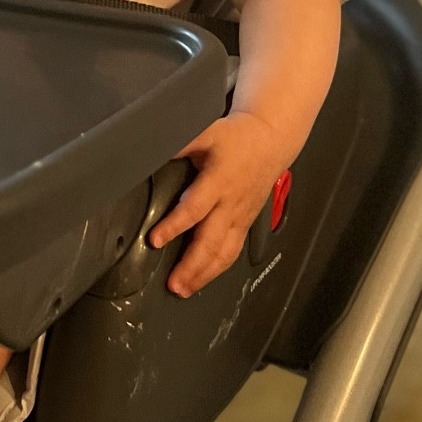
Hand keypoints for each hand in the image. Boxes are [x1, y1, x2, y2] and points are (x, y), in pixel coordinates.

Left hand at [148, 112, 285, 297]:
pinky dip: (217, 268)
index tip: (155, 240)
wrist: (271, 140)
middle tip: (173, 284)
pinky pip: (232, 250)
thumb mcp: (206, 132)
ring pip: (224, 252)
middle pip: (212, 241)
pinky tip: (203, 279)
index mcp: (219, 180)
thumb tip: (150, 151)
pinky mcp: (246, 222)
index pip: (194, 209)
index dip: (174, 226)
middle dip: (192, 266)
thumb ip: (179, 145)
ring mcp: (241, 216)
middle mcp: (231, 203)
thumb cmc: (237, 137)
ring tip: (184, 289)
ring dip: (204, 274)